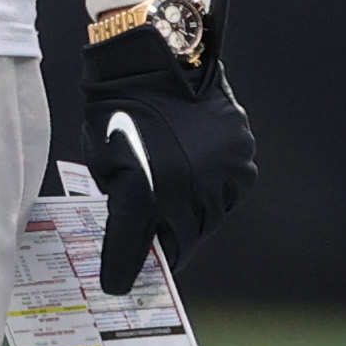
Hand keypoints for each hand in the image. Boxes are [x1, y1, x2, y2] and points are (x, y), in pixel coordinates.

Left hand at [84, 0, 256, 295]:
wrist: (152, 58)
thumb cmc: (115, 110)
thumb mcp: (104, 163)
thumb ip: (119, 207)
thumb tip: (133, 241)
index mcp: (144, 193)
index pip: (133, 252)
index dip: (123, 274)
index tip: (118, 287)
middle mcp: (186, 189)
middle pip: (180, 242)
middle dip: (166, 251)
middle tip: (155, 257)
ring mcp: (219, 172)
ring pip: (210, 221)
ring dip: (193, 225)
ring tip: (176, 222)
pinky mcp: (241, 155)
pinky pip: (230, 193)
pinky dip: (214, 197)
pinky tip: (196, 187)